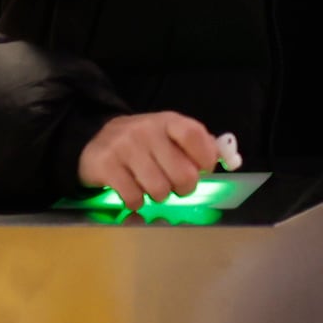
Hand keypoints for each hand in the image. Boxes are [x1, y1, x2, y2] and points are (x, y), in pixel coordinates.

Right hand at [77, 112, 220, 210]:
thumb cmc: (144, 142)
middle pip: (182, 173)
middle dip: (184, 188)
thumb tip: (225, 160)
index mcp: (168, 120)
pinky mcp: (106, 166)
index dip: (205, 158)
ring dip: (159, 196)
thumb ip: (198, 144)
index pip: (194, 135)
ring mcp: (124, 147)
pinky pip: (134, 197)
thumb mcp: (170, 134)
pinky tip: (134, 194)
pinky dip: (137, 202)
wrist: (96, 139)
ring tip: (153, 188)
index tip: (204, 170)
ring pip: (159, 189)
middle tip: (176, 187)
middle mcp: (146, 130)